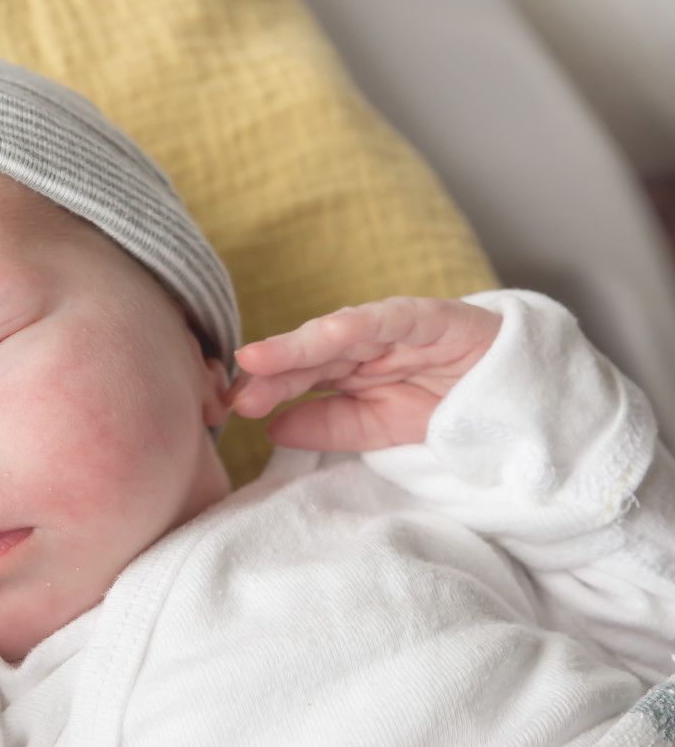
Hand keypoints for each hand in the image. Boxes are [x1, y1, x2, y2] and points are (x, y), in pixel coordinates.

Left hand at [223, 297, 501, 450]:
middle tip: (233, 392)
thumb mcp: (376, 429)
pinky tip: (326, 336)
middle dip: (270, 374)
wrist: (516, 396)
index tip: (229, 408)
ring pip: (337, 335)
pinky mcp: (432, 317)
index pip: (298, 379)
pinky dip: (358, 325)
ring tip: (258, 360)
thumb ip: (329, 426)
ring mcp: (395, 329)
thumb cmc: (443, 407)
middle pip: (308, 358)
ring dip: (296, 347)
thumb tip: (272, 428)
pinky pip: (391, 318)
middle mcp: (364, 345)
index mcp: (348, 370)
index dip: (265, 390)